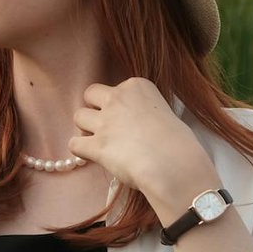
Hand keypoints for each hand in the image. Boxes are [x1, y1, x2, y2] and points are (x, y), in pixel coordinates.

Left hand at [69, 78, 217, 211]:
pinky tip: (92, 156)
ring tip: (99, 142)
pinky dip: (81, 150)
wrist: (174, 165)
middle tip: (105, 126)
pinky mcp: (97, 145)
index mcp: (137, 86)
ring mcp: (105, 121)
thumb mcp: (164, 113)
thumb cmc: (178, 143)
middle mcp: (118, 98)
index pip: (114, 88)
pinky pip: (74, 143)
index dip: (117, 105)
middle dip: (94, 108)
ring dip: (86, 129)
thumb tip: (135, 126)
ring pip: (78, 116)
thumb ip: (143, 112)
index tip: (127, 120)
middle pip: (90, 94)